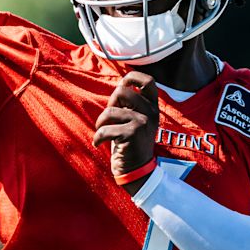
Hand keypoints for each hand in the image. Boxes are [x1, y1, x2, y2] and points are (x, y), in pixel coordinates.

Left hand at [93, 71, 159, 193]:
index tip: (122, 87)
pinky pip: (105, 129)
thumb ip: (131, 104)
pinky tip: (98, 144)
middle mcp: (150, 112)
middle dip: (110, 103)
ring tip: (102, 132)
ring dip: (100, 122)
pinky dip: (97, 137)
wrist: (137, 171)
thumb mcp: (135, 120)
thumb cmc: (130, 143)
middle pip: (122, 91)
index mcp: (152, 107)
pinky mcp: (133, 134)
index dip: (132, 78)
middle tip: (110, 119)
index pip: (148, 81)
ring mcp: (143, 122)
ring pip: (110, 111)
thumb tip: (120, 86)